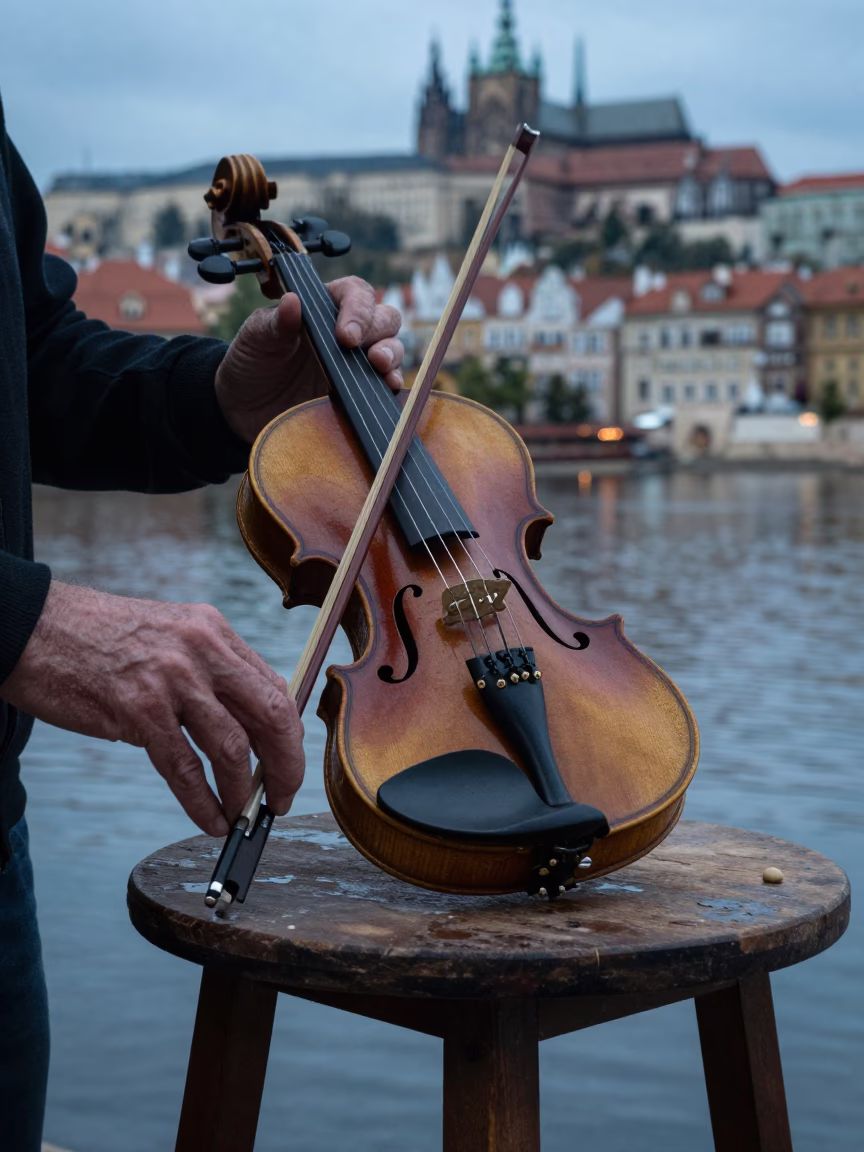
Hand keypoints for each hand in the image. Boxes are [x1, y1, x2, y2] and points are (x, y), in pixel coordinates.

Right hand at [0, 581, 303, 835]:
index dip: (289, 734)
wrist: (33, 627)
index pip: (273, 687)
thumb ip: (209, 671)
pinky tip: (211, 820)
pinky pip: (184, 768)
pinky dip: (203, 802)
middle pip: (270, 716)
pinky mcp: (137, 710)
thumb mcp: (170, 636)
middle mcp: (201, 650)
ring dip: (243, 792)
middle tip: (283, 798)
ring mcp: (171, 680)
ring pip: (232, 747)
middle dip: (286, 765)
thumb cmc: (98, 637)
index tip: (288, 763)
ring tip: (244, 817)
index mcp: (213, 630)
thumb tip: (248, 723)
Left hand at [215, 276, 403, 443]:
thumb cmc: (251, 363)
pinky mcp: (359, 391)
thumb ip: (275, 322)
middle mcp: (345, 333)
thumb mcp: (255, 339)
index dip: (358, 309)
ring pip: (392, 347)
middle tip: (369, 354)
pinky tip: (388, 388)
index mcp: (322, 309)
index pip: (354, 293)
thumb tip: (292, 300)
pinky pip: (387, 382)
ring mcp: (355, 363)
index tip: (345, 335)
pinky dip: (393, 383)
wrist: (244, 409)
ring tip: (381, 368)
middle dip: (380, 332)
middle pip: (383, 318)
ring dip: (392, 354)